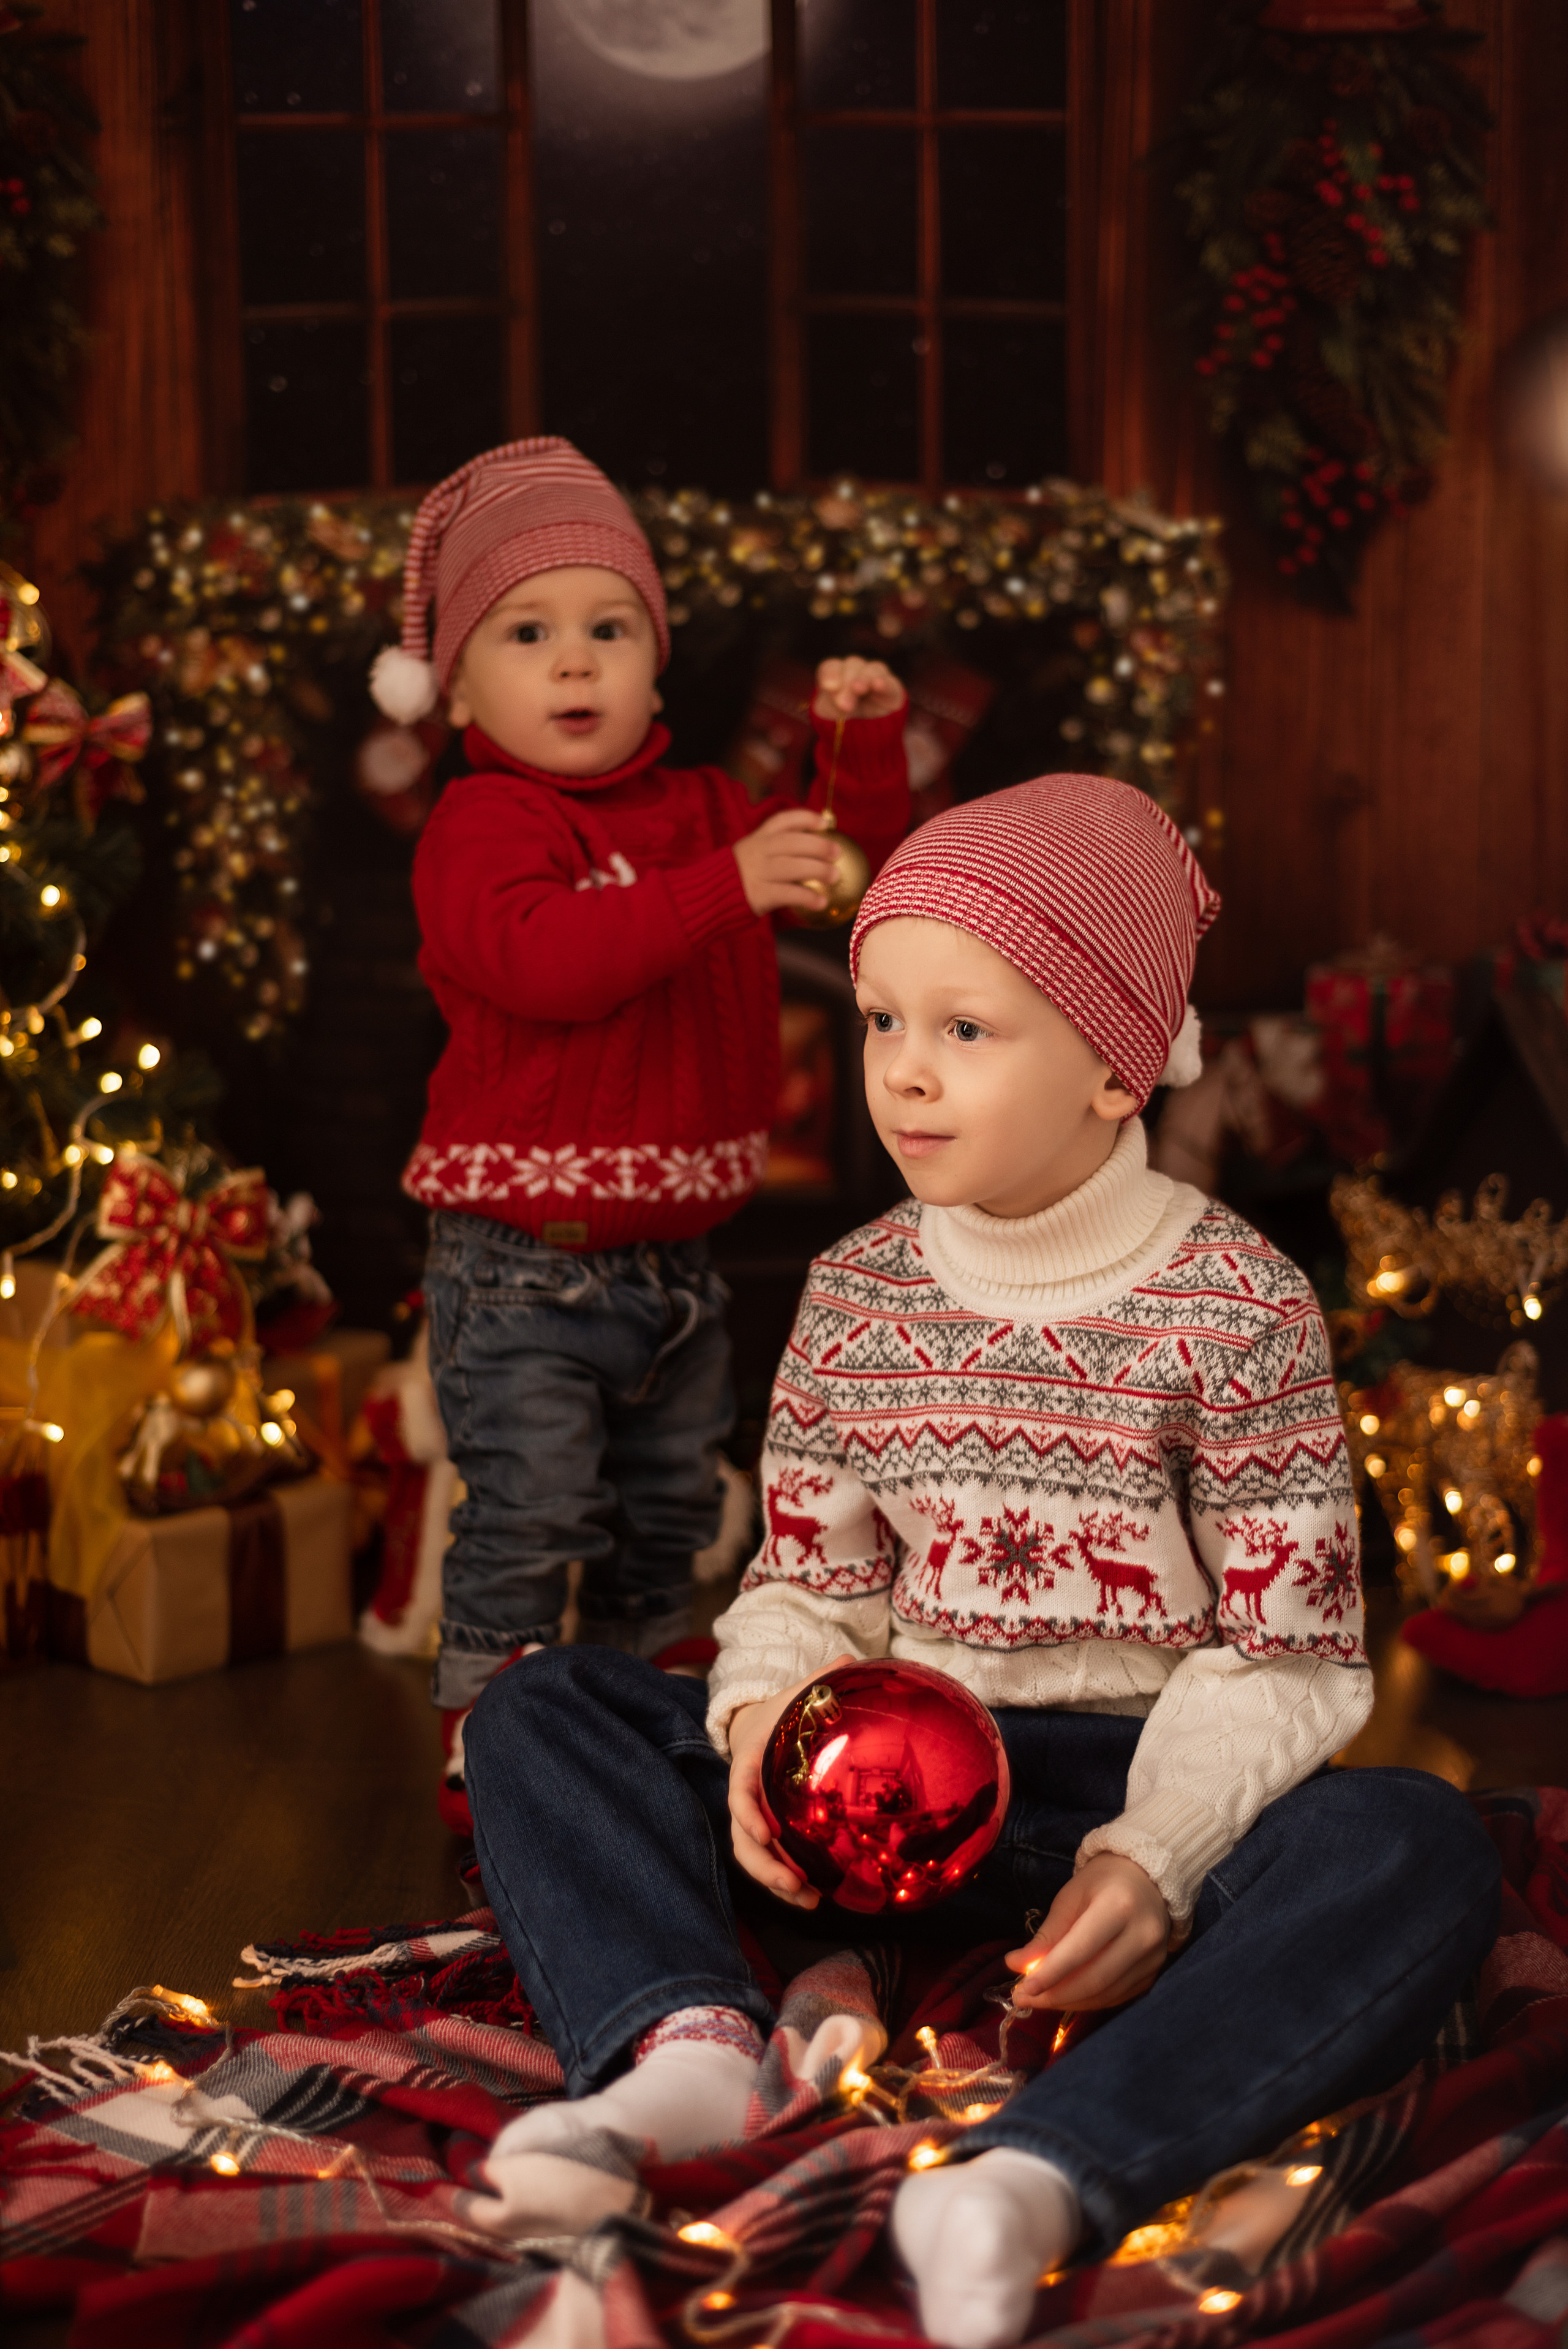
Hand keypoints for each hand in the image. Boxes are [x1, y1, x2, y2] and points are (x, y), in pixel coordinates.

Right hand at [726, 1653, 858, 1906]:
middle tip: (794, 1885)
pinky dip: (787, 1881)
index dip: (747, 1813)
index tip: (766, 1832)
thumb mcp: (797, 1694)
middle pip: (742, 1839)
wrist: (758, 1727)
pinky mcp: (766, 1831)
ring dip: (776, 1883)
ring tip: (809, 1901)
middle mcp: (745, 1796)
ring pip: (752, 1857)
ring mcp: (752, 1817)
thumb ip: (819, 1681)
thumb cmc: (781, 1712)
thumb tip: (852, 1658)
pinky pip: (769, 1861)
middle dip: (764, 1866)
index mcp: (748, 1763)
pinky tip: (816, 1897)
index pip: (739, 1791)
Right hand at [733, 805, 839, 915]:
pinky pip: (787, 894)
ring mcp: (758, 872)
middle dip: (818, 845)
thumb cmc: (744, 873)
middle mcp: (759, 851)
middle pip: (792, 842)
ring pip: (792, 867)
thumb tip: (818, 845)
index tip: (825, 823)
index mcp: (759, 837)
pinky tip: (822, 902)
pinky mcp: (759, 894)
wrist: (713, 894)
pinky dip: (807, 897)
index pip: (783, 820)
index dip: (805, 818)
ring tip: (835, 876)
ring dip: (818, 870)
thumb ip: (780, 846)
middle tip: (837, 852)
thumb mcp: (756, 851)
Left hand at [813, 656, 906, 721]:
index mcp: (837, 674)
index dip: (830, 675)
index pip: (832, 667)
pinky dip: (885, 683)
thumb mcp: (830, 714)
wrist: (862, 738)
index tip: (828, 687)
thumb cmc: (841, 722)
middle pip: (852, 666)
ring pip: (872, 669)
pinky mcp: (892, 690)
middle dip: (847, 683)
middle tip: (844, 704)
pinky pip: (890, 683)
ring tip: (859, 689)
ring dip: (864, 678)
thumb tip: (837, 693)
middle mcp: (857, 671)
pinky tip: (878, 685)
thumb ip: (832, 701)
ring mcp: (876, 677)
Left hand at [1006, 1854, 1170, 2011]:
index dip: (1049, 1974)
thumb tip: (1016, 1965)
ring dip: (1068, 2002)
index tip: (1022, 1989)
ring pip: (1105, 1994)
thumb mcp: (1069, 1898)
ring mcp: (1153, 1957)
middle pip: (1094, 1979)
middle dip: (1054, 1995)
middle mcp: (1143, 1934)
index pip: (1080, 1950)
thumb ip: (1046, 1935)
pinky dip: (1087, 2001)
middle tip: (1023, 1998)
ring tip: (1038, 2000)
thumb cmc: (1102, 1883)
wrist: (1145, 1879)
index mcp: (1119, 1905)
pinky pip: (1117, 1996)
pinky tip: (1066, 1996)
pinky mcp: (1154, 1972)